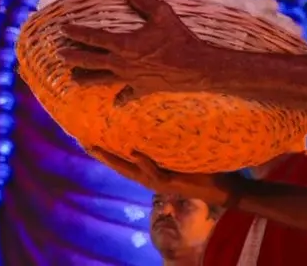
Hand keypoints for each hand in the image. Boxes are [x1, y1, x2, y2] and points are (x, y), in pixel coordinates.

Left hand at [60, 0, 216, 94]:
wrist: (197, 68)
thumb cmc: (179, 38)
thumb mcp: (161, 13)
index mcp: (123, 44)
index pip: (92, 37)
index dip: (76, 32)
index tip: (62, 29)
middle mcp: (122, 63)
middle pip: (90, 61)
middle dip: (73, 57)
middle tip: (59, 55)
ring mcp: (130, 79)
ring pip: (101, 80)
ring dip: (86, 78)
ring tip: (73, 79)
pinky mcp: (142, 89)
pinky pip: (126, 95)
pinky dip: (119, 98)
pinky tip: (114, 103)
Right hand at [89, 147, 241, 206]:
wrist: (224, 188)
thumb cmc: (205, 169)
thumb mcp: (184, 153)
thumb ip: (172, 143)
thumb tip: (166, 118)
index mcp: (152, 172)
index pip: (124, 161)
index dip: (106, 152)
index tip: (89, 140)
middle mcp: (151, 179)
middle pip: (119, 166)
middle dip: (100, 155)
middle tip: (82, 142)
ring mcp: (159, 182)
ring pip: (130, 170)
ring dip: (112, 159)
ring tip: (95, 147)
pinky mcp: (171, 183)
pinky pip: (154, 171)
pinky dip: (143, 162)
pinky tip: (134, 152)